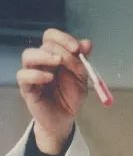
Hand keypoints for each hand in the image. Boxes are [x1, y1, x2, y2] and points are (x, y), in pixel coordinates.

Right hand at [17, 28, 91, 153]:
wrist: (65, 118)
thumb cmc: (71, 97)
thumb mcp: (81, 79)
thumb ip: (83, 62)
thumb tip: (87, 42)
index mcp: (55, 56)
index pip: (52, 37)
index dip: (63, 38)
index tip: (77, 48)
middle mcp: (42, 61)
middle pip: (44, 45)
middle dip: (61, 50)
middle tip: (72, 59)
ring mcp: (33, 73)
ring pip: (28, 55)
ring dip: (44, 55)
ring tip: (58, 63)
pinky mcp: (27, 88)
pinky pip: (23, 76)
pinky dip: (36, 74)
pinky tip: (48, 78)